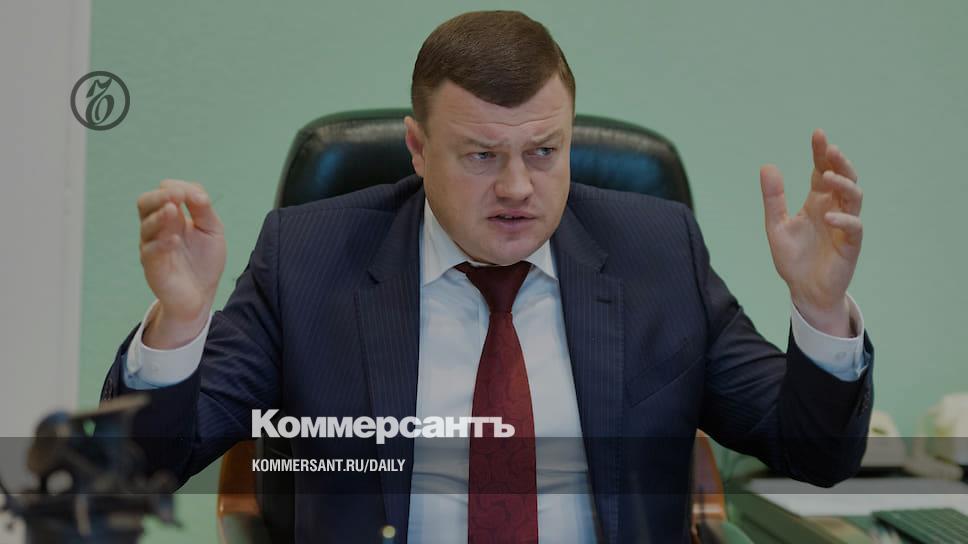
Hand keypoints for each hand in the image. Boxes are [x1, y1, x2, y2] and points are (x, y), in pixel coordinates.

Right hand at [137, 179, 225, 347]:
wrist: (200, 295)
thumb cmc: (204, 260)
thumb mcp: (211, 229)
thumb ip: (204, 210)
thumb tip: (196, 193)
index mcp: (172, 215)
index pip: (166, 191)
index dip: (180, 188)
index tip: (198, 198)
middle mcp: (157, 227)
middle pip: (145, 202)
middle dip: (160, 195)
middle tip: (177, 196)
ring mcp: (152, 245)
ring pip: (146, 225)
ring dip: (160, 216)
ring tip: (173, 210)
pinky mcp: (152, 265)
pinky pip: (150, 250)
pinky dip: (161, 243)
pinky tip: (174, 240)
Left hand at [760, 129, 862, 336]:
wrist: (803, 291)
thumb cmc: (793, 258)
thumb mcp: (775, 225)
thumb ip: (773, 198)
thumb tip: (767, 165)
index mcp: (816, 202)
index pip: (822, 171)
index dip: (821, 153)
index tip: (818, 134)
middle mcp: (833, 209)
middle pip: (844, 178)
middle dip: (839, 162)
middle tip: (831, 149)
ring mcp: (844, 225)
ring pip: (854, 197)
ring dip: (844, 185)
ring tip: (828, 177)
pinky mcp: (850, 245)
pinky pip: (854, 227)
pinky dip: (844, 219)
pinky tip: (828, 216)